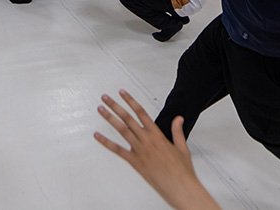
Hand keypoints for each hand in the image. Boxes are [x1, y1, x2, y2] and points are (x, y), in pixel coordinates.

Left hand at [94, 91, 219, 209]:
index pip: (141, 112)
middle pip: (128, 118)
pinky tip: (97, 136)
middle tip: (105, 97)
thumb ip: (177, 131)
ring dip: (109, 118)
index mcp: (157, 135)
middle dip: (115, 106)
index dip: (131, 101)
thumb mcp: (182, 147)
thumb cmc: (181, 170)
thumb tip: (178, 118)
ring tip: (100, 109)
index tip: (123, 92)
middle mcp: (146, 140)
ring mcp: (139, 150)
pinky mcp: (134, 162)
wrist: (179, 186)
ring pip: (121, 130)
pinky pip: (117, 150)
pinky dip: (106, 142)